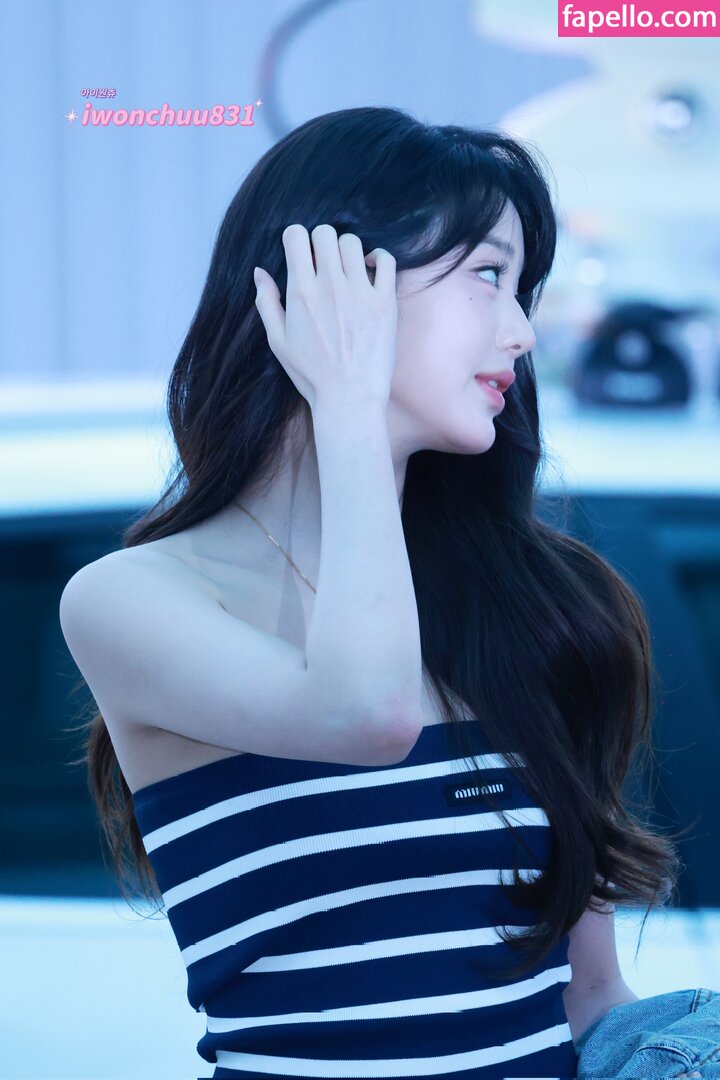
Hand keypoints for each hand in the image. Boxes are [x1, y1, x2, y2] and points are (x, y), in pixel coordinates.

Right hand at [253, 223, 397, 411]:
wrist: (349, 398)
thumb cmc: (312, 374)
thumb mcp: (278, 341)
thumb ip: (266, 303)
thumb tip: (259, 272)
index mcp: (300, 292)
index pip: (296, 235)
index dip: (295, 239)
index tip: (300, 255)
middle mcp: (330, 286)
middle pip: (325, 232)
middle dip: (320, 242)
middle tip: (323, 263)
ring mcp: (360, 292)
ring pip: (353, 242)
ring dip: (346, 251)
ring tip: (346, 271)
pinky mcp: (385, 302)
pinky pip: (386, 260)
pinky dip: (378, 258)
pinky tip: (370, 271)